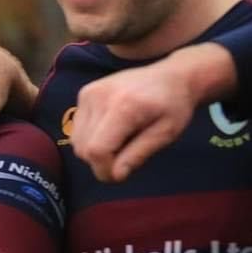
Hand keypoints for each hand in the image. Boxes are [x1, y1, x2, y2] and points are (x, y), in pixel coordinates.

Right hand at [71, 43, 233, 181]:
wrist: (171, 76)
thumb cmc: (174, 106)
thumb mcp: (165, 134)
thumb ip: (138, 154)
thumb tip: (115, 175)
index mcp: (123, 107)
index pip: (97, 149)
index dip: (104, 170)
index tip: (119, 176)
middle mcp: (99, 97)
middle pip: (83, 147)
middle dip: (101, 162)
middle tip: (124, 160)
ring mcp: (88, 93)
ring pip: (76, 140)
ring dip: (94, 150)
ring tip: (120, 143)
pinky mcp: (84, 93)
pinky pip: (77, 127)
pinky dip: (90, 137)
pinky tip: (111, 131)